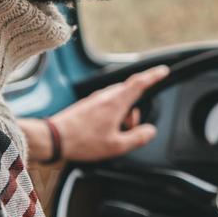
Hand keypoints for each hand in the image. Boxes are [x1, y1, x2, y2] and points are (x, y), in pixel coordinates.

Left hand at [24, 64, 169, 163]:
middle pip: (130, 96)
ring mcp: (96, 99)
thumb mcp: (116, 145)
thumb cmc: (82, 141)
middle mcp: (106, 96)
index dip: (154, 76)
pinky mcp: (88, 105)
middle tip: (128, 131)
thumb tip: (150, 131)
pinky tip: (102, 133)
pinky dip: (112, 117)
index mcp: (116, 102)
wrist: (54, 139)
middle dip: (134, 113)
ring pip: (119, 102)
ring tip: (112, 135)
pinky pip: (108, 106)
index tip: (163, 71)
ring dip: (122, 116)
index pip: (140, 83)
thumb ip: (137, 137)